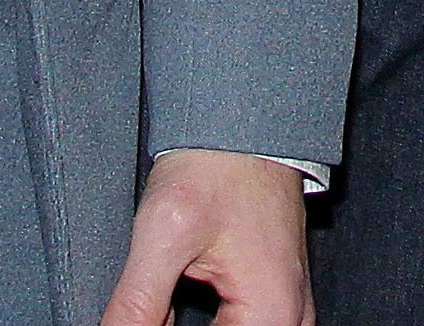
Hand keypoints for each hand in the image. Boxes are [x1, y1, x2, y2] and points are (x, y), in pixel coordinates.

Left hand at [104, 149, 308, 325]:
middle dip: (172, 324)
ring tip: (155, 305)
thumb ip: (136, 304)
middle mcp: (290, 317)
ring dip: (185, 324)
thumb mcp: (163, 234)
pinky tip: (167, 308)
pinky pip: (238, 325)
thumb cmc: (215, 164)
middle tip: (144, 305)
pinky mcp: (273, 292)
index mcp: (271, 315)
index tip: (133, 315)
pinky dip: (204, 322)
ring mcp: (286, 305)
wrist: (243, 118)